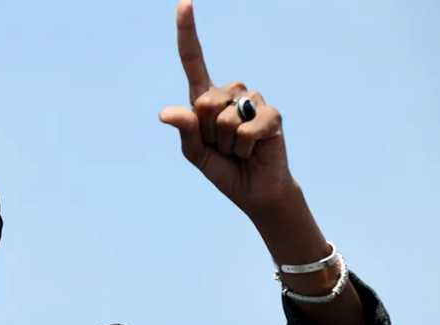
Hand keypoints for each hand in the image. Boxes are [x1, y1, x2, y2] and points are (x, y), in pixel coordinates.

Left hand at [159, 0, 298, 217]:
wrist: (253, 191)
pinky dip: (243, 149)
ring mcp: (252, 101)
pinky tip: (252, 152)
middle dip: (207, 133)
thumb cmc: (223, 169)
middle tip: (221, 146)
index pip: (194, 60)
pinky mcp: (272, 115)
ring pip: (225, 117)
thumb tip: (167, 113)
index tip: (184, 3)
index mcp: (204, 97)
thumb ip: (185, 132)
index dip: (187, 32)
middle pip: (204, 101)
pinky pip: (246, 130)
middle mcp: (229, 93)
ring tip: (236, 150)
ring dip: (226, 142)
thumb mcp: (195, 153)